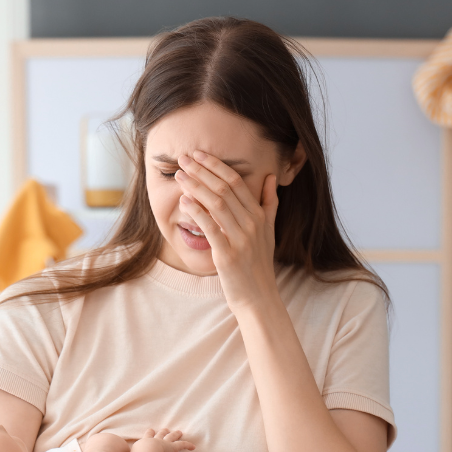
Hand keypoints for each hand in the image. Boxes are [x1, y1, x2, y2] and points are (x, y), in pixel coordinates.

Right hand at [138, 427, 194, 451]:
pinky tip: (193, 447)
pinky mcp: (172, 447)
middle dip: (163, 432)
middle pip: (160, 434)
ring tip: (179, 432)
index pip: (147, 436)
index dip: (149, 434)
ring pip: (171, 437)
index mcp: (144, 443)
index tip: (150, 430)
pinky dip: (188, 445)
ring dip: (175, 434)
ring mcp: (164, 443)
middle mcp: (154, 441)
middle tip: (165, 429)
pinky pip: (182, 445)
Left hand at [175, 151, 279, 310]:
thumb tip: (271, 177)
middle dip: (201, 170)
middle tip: (184, 158)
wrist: (258, 297)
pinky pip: (210, 228)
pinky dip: (196, 211)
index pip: (236, 182)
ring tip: (179, 175)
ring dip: (196, 186)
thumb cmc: (259, 264)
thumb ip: (270, 203)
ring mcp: (240, 239)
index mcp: (260, 216)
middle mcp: (252, 224)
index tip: (199, 154)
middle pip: (224, 189)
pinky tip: (184, 201)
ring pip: (216, 204)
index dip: (216, 166)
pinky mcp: (227, 255)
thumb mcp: (269, 231)